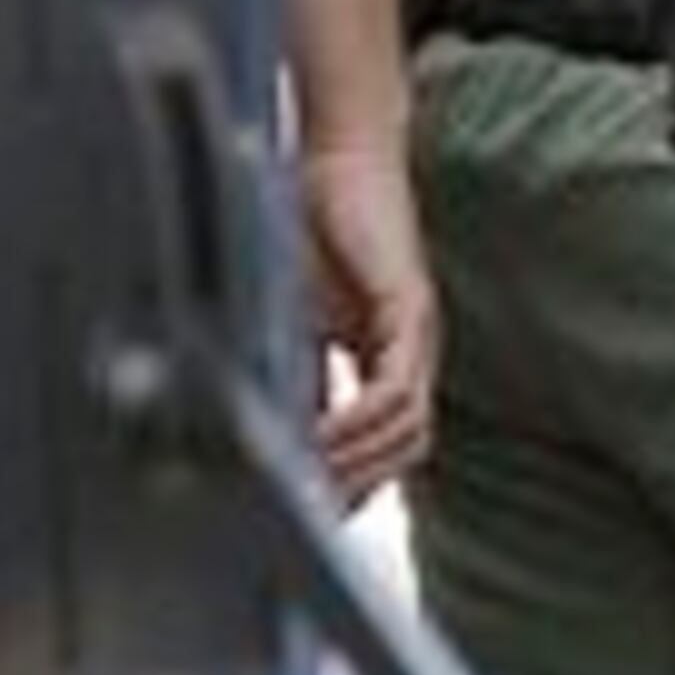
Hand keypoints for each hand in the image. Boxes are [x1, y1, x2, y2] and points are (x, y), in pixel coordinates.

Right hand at [298, 139, 436, 508]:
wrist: (335, 158)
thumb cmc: (311, 227)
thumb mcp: (288, 314)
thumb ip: (287, 368)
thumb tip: (257, 429)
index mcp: (386, 360)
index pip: (384, 447)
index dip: (351, 486)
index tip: (304, 516)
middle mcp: (411, 354)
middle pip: (404, 450)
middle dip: (356, 487)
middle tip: (302, 515)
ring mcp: (417, 335)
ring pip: (407, 429)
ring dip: (355, 464)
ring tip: (303, 482)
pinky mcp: (409, 310)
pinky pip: (395, 388)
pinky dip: (360, 422)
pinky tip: (320, 438)